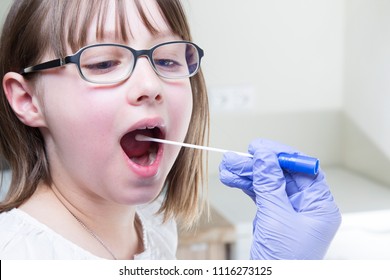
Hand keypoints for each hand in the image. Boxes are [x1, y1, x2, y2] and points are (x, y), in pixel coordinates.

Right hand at [219, 139, 341, 258]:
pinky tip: (232, 179)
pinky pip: (260, 194)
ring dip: (247, 174)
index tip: (260, 147)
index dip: (281, 156)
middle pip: (281, 175)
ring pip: (268, 183)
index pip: (303, 170)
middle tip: (236, 157)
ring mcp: (289, 211)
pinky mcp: (274, 216)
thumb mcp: (276, 217)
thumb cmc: (285, 261)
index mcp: (319, 206)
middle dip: (257, 165)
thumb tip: (265, 156)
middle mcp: (307, 207)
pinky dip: (245, 186)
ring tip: (227, 167)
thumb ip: (270, 184)